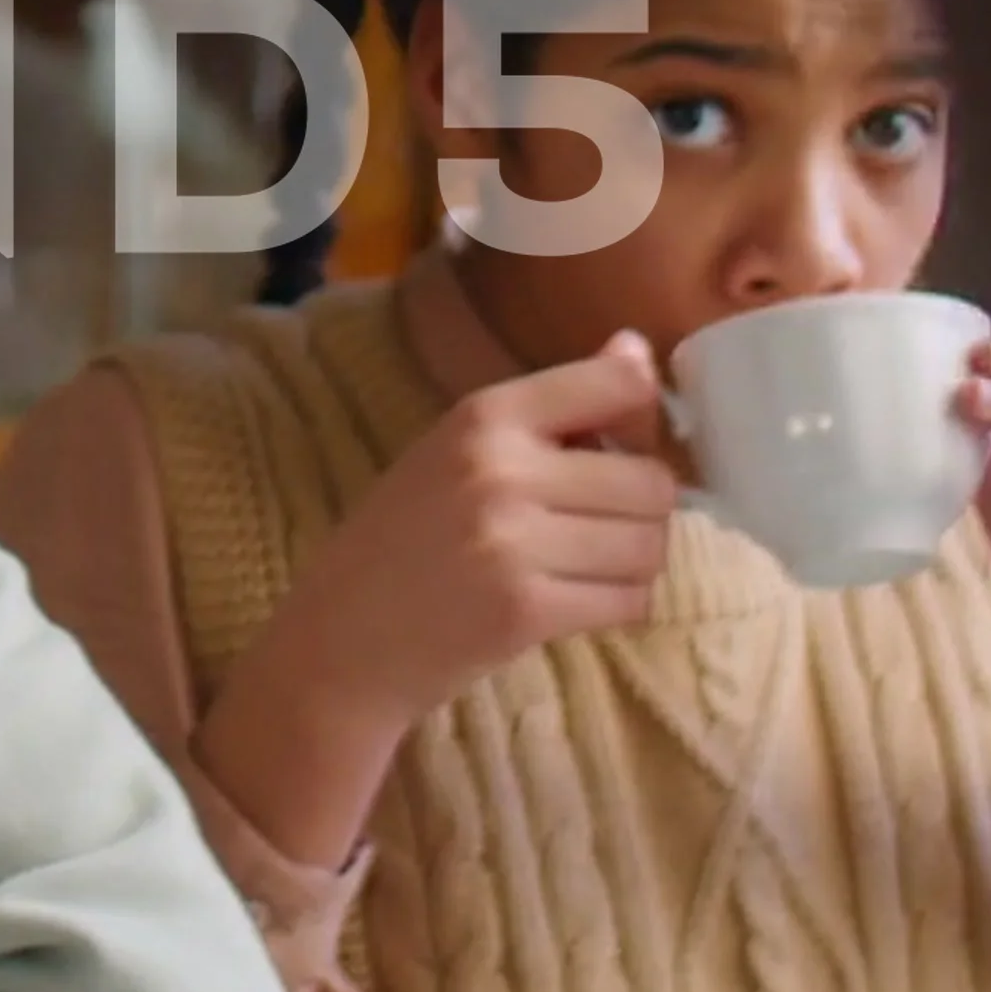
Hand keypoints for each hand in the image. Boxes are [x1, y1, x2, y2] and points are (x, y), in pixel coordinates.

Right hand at [272, 331, 685, 732]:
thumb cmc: (399, 540)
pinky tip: (573, 604)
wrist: (339, 641)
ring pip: (649, 546)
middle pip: (652, 482)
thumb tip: (637, 350)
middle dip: (642, 512)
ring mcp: (514, 543)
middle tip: (598, 530)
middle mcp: (502, 469)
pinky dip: (616, 607)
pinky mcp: (527, 611)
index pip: (618, 386)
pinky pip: (629, 601)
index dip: (643, 423)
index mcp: (484, 415)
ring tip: (584, 570)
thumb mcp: (456, 451)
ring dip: (632, 564)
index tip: (620, 451)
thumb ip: (549, 409)